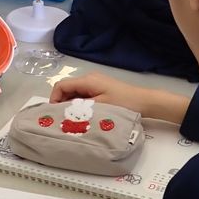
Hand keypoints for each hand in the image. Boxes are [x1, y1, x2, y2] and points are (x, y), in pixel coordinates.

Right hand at [52, 73, 192, 123]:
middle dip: (61, 103)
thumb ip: (78, 107)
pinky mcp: (100, 89)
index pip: (61, 85)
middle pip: (67, 89)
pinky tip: (83, 116)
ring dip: (71, 105)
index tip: (54, 114)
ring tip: (72, 120)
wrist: (144, 102)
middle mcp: (89, 78)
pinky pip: (83, 95)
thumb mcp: (99, 107)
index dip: (54, 99)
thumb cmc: (123, 103)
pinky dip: (79, 105)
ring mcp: (95, 83)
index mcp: (87, 80)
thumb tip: (61, 111)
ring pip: (74, 93)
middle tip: (62, 120)